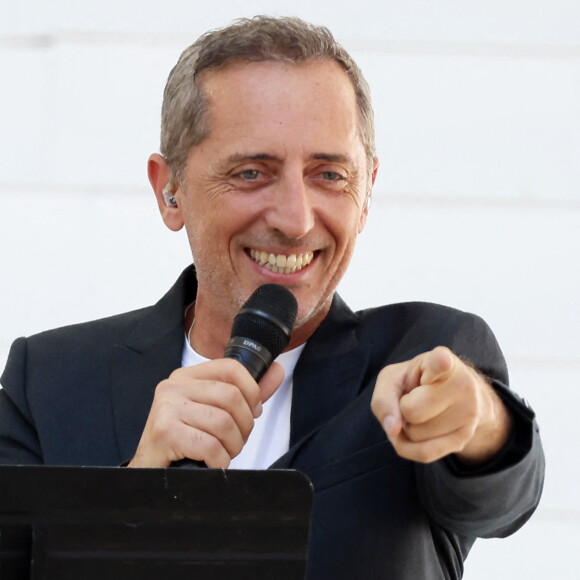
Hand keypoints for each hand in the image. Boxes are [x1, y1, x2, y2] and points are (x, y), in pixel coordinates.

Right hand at [128, 358, 283, 468]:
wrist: (150, 476)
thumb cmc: (186, 444)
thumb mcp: (216, 412)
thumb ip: (246, 393)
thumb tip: (277, 370)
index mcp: (186, 377)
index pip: (230, 368)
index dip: (251, 390)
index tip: (253, 411)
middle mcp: (173, 386)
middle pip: (231, 397)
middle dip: (244, 426)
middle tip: (235, 441)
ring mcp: (166, 408)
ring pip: (223, 422)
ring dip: (232, 446)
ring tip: (223, 454)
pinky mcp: (164, 432)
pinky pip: (210, 445)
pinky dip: (219, 461)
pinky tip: (211, 464)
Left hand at [371, 346, 510, 463]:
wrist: (452, 394)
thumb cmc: (417, 382)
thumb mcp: (393, 378)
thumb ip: (384, 399)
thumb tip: (392, 430)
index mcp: (441, 360)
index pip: (440, 362)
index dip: (440, 362)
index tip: (442, 361)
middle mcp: (463, 384)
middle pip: (411, 411)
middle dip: (403, 409)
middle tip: (415, 397)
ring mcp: (469, 412)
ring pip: (416, 435)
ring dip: (409, 428)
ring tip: (423, 410)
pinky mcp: (466, 437)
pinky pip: (425, 454)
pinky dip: (411, 447)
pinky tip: (417, 430)